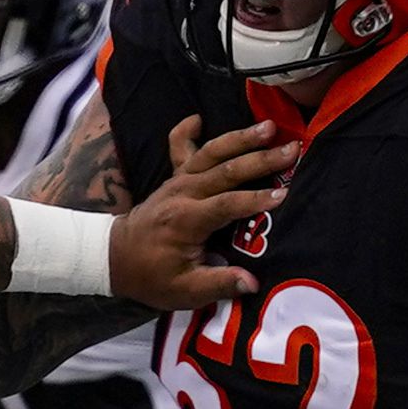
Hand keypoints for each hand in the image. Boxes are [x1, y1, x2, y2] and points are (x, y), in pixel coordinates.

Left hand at [101, 119, 288, 309]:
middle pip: (225, 170)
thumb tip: (251, 282)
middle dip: (261, 159)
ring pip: (210, 153)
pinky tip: (198, 117)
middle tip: (293, 149)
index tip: (283, 194)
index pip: (226, 204)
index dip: (254, 199)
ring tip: (269, 126)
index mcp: (185, 221)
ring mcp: (177, 181)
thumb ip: (218, 284)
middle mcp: (182, 194)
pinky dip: (185, 131)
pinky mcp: (173, 177)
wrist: (115, 258)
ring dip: (240, 138)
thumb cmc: (152, 276)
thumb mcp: (184, 291)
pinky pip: (178, 148)